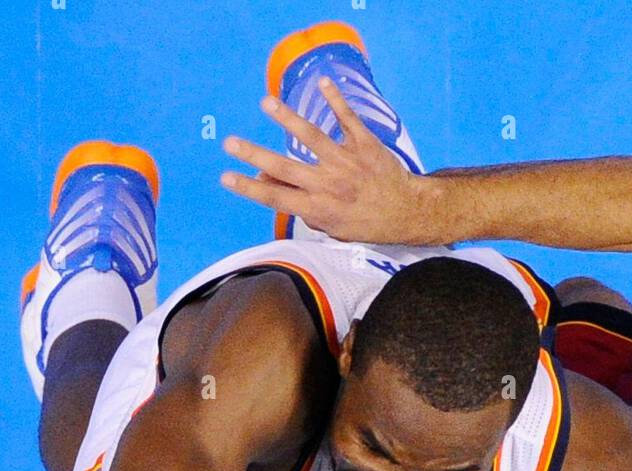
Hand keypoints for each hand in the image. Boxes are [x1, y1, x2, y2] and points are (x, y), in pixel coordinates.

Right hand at [220, 80, 426, 243]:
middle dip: (255, 155)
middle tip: (230, 142)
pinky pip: (347, 119)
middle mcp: (328, 184)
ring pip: (313, 138)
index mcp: (318, 208)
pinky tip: (323, 83)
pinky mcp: (363, 144)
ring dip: (288, 119)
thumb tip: (267, 183)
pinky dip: (335, 100)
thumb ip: (301, 206)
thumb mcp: (331, 226)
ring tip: (267, 103)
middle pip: (285, 168)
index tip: (226, 176)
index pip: (276, 198)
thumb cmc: (365, 222)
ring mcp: (345, 162)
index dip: (249, 188)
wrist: (406, 212)